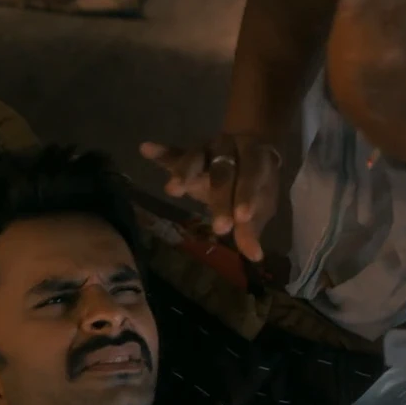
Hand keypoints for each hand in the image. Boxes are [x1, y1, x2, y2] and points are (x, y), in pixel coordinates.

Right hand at [139, 133, 283, 260]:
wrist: (246, 155)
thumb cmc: (256, 185)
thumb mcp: (260, 206)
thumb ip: (252, 228)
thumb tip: (254, 256)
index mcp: (255, 158)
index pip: (252, 176)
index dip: (247, 196)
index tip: (242, 219)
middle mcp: (230, 149)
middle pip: (223, 171)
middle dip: (220, 197)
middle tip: (219, 227)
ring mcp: (207, 150)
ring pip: (196, 159)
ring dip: (184, 173)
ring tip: (172, 189)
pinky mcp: (187, 154)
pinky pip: (173, 154)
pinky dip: (161, 153)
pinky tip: (145, 149)